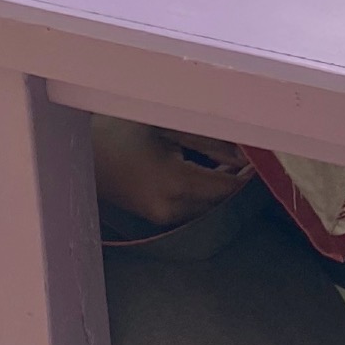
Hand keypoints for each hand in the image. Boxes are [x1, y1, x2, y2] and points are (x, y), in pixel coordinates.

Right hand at [90, 116, 253, 227]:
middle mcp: (170, 207)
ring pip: (208, 207)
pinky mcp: (158, 218)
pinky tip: (211, 168)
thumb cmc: (122, 130)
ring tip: (234, 160)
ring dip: (223, 188)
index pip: (226, 187)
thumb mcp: (167, 126)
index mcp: (174, 181)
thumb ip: (208, 140)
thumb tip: (244, 154)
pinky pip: (193, 208)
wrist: (82, 155)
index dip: (248, 175)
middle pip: (221, 201)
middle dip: (239, 181)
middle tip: (254, 157)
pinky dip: (207, 192)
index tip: (263, 156)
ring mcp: (162, 217)